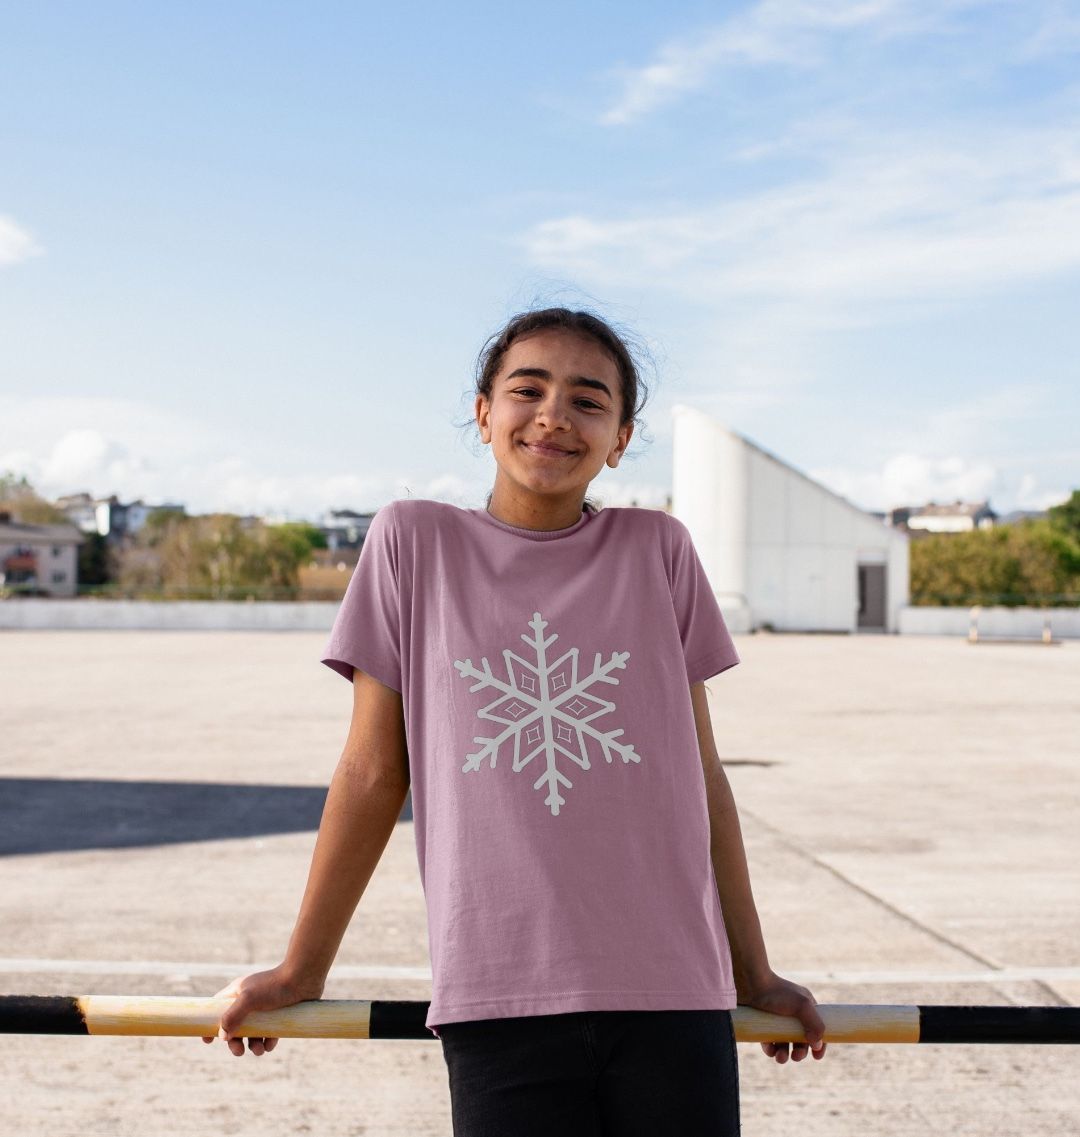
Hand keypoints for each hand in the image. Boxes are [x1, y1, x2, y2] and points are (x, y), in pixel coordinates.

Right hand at [200, 965, 324, 1056]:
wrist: (304, 979)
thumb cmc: (274, 985)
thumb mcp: (249, 999)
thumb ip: (232, 1016)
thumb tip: (222, 1036)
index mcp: (237, 993)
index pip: (218, 1009)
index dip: (211, 1024)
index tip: (207, 1041)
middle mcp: (249, 1002)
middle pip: (235, 1027)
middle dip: (235, 1042)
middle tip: (238, 1052)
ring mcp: (264, 1010)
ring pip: (253, 1034)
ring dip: (253, 1046)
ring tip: (260, 1049)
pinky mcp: (279, 1016)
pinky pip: (269, 1035)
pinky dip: (268, 1042)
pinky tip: (271, 1043)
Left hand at [741, 970, 826, 1063]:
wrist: (748, 984)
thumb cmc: (776, 992)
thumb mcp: (802, 1005)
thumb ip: (815, 1024)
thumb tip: (817, 1044)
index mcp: (805, 1007)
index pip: (817, 1028)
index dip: (819, 1043)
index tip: (816, 1057)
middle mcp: (792, 1014)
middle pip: (801, 1040)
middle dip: (800, 1052)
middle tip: (795, 1057)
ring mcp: (777, 1020)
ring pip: (784, 1044)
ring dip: (784, 1054)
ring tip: (781, 1058)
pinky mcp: (762, 1025)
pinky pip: (769, 1042)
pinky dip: (770, 1049)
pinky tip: (770, 1050)